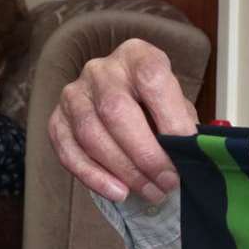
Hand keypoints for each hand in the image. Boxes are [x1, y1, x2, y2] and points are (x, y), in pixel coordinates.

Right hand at [48, 39, 197, 202]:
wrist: (127, 103)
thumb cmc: (158, 107)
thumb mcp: (177, 107)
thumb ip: (182, 125)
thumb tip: (192, 155)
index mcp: (137, 56)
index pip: (152, 79)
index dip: (170, 117)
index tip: (187, 150)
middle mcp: (101, 70)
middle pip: (116, 110)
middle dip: (145, 154)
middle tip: (168, 182)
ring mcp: (74, 93)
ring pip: (91, 134)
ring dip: (123, 170)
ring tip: (150, 191)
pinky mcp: (57, 120)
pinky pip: (68, 151)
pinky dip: (93, 176)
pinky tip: (118, 192)